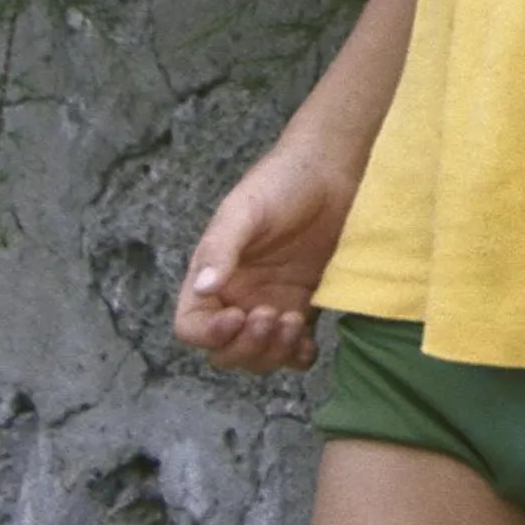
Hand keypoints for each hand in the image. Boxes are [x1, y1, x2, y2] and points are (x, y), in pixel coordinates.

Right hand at [176, 140, 355, 373]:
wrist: (331, 169)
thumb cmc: (280, 182)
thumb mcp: (244, 210)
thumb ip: (221, 248)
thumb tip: (203, 288)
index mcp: (211, 279)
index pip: (192, 327)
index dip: (209, 335)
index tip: (237, 317)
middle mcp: (237, 298)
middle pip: (225, 352)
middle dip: (246, 346)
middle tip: (272, 316)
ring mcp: (272, 304)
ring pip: (260, 356)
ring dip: (273, 353)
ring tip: (293, 320)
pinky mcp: (305, 304)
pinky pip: (295, 348)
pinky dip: (299, 356)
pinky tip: (309, 344)